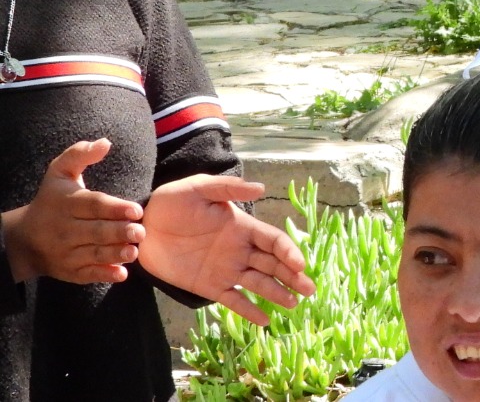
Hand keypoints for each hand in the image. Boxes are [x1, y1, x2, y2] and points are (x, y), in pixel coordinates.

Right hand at [0, 139, 144, 284]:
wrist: (23, 238)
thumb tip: (106, 142)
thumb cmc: (51, 200)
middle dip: (118, 232)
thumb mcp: (59, 173)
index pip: (92, 205)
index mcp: (66, 203)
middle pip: (95, 231)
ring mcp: (66, 253)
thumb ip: (80, 155)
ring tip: (134, 252)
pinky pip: (87, 275)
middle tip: (140, 232)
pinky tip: (121, 274)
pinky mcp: (69, 271)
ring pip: (93, 254)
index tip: (136, 210)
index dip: (114, 208)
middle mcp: (64, 229)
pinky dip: (103, 275)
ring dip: (114, 254)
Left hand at [139, 175, 315, 325]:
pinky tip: (264, 321)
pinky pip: (233, 300)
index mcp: (242, 227)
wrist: (140, 227)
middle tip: (309, 289)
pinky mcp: (208, 286)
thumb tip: (262, 188)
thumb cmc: (171, 203)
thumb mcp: (198, 188)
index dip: (288, 252)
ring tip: (294, 304)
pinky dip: (248, 311)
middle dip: (292, 276)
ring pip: (258, 283)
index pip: (273, 241)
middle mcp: (239, 250)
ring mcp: (226, 270)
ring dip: (277, 293)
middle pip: (273, 264)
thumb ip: (228, 188)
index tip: (299, 265)